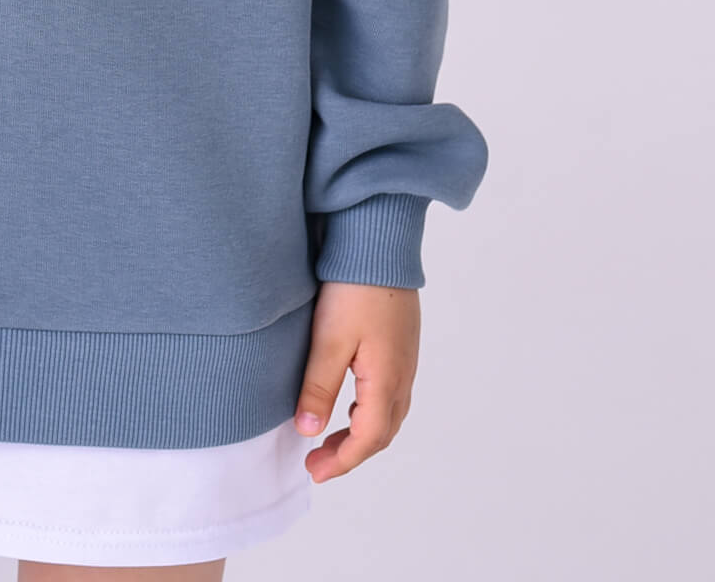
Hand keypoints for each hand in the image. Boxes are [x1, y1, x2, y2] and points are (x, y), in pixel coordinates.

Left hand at [292, 281, 420, 482]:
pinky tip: (351, 404)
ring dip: (362, 434)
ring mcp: (406, 360)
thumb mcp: (329, 339)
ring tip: (332, 440)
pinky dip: (371, 413)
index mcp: (387, 380)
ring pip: (390, 415)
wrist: (380, 243)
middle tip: (317, 462)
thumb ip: (318, 388)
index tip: (314, 471)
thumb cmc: (355, 288)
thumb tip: (309, 433)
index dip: (341, 461)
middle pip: (382, 432)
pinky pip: (392, 395)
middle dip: (351, 453)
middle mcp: (403, 375)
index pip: (367, 438)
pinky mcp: (401, 345)